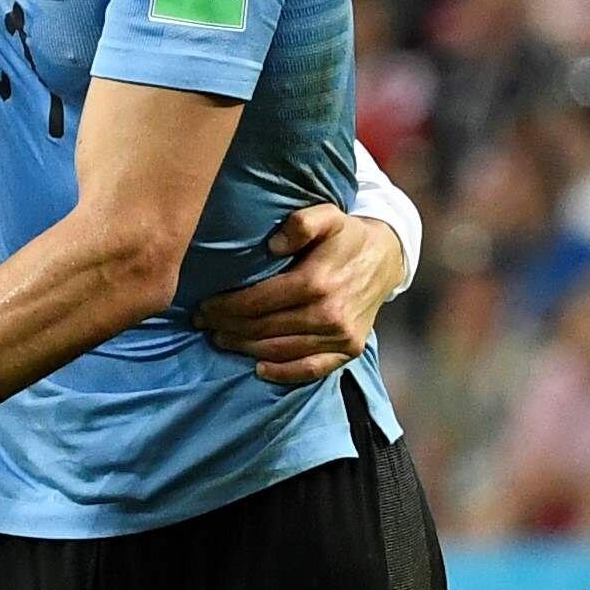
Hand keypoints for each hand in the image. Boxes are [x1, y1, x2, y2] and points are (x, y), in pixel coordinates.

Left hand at [199, 203, 404, 388]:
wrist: (386, 259)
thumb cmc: (346, 237)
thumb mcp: (327, 216)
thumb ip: (301, 223)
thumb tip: (273, 245)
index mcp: (315, 282)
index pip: (256, 302)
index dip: (224, 307)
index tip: (203, 307)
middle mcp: (328, 314)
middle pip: (263, 328)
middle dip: (227, 328)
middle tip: (204, 325)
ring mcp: (340, 336)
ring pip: (280, 350)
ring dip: (245, 348)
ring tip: (222, 340)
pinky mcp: (349, 350)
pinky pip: (311, 370)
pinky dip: (283, 373)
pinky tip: (259, 368)